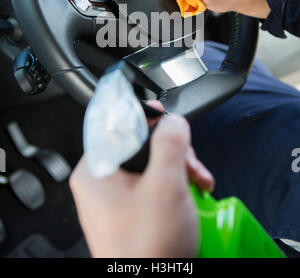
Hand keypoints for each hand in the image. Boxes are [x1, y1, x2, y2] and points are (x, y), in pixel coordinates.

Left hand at [70, 101, 213, 257]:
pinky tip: (193, 192)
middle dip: (172, 150)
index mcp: (95, 171)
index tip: (165, 115)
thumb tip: (173, 121)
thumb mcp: (165, 185)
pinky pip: (153, 185)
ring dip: (179, 168)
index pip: (116, 125)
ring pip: (150, 165)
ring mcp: (116, 200)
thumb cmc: (149, 250)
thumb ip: (170, 143)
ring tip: (198, 181)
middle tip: (189, 161)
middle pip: (138, 145)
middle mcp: (101, 183)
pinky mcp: (132, 213)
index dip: (144, 117)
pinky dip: (174, 185)